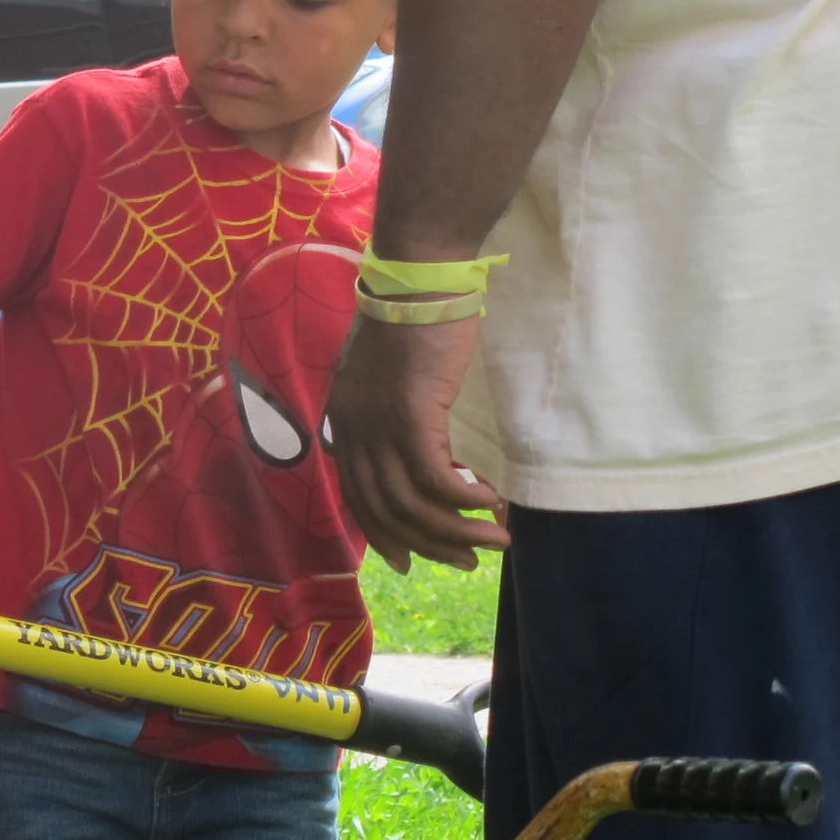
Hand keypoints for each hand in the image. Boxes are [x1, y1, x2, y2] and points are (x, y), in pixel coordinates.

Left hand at [326, 313, 509, 572]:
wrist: (418, 277)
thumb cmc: (413, 320)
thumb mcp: (390, 376)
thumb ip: (392, 414)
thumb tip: (420, 451)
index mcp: (343, 421)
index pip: (356, 496)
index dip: (384, 535)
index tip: (412, 561)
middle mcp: (352, 428)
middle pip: (384, 510)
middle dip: (428, 544)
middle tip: (468, 561)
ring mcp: (378, 423)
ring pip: (412, 502)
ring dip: (457, 530)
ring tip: (496, 538)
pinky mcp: (410, 414)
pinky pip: (437, 478)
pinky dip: (465, 499)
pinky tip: (490, 502)